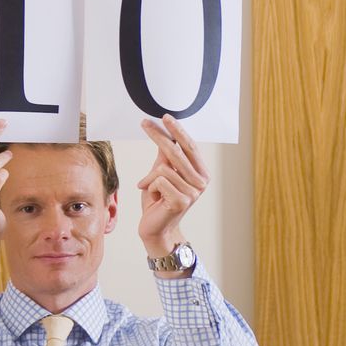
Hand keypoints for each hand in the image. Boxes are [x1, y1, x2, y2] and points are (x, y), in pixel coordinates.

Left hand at [136, 115, 208, 257]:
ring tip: (151, 189)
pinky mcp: (182, 201)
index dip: (177, 130)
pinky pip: (158, 180)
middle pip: (176, 152)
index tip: (164, 116)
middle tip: (144, 122)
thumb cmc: (158, 200)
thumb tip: (165, 134)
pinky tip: (153, 197)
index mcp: (201, 173)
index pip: (189, 146)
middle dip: (158, 135)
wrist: (156, 228)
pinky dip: (149, 186)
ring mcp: (193, 192)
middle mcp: (201, 182)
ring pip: (163, 167)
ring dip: (150, 177)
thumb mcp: (162, 174)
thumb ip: (166, 157)